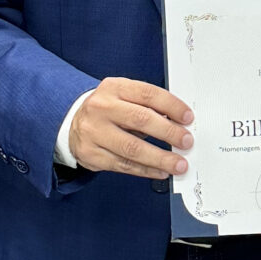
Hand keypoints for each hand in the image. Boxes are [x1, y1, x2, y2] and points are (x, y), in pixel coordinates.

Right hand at [68, 77, 192, 178]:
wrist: (72, 123)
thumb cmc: (107, 110)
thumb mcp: (124, 97)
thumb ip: (148, 106)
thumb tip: (179, 123)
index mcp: (114, 88)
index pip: (147, 94)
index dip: (171, 106)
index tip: (188, 118)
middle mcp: (101, 107)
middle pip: (141, 120)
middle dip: (169, 132)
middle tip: (186, 141)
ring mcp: (94, 132)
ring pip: (132, 148)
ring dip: (160, 158)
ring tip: (178, 164)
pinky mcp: (91, 154)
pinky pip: (124, 165)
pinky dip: (146, 170)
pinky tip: (160, 171)